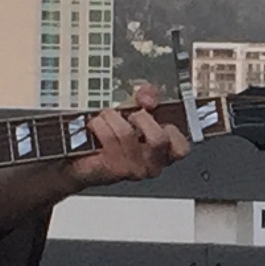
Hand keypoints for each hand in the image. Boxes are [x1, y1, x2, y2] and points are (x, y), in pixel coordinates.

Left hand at [63, 83, 192, 189]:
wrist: (83, 160)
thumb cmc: (114, 137)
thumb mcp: (137, 112)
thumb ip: (148, 99)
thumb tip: (148, 96)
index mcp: (165, 152)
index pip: (181, 146)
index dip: (170, 126)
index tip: (153, 113)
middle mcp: (153, 164)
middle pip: (158, 138)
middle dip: (141, 118)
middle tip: (130, 115)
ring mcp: (134, 169)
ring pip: (127, 133)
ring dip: (112, 118)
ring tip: (105, 117)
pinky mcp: (114, 169)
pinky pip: (108, 138)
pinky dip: (99, 124)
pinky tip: (95, 125)